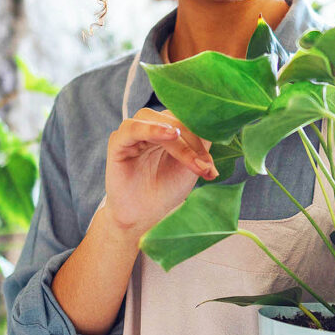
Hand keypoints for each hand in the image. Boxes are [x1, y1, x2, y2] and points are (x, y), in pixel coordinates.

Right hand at [104, 107, 217, 236]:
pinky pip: (133, 128)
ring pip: (158, 121)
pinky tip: (170, 135)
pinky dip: (153, 129)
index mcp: (168, 126)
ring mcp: (133, 131)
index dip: (202, 133)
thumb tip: (216, 124)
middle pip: (174, 118)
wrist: (145, 216)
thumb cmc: (167, 189)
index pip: (187, 117)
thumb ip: (201, 142)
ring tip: (192, 158)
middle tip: (204, 166)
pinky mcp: (117, 141)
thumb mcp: (191, 165)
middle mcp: (150, 125)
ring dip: (179, 141)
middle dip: (193, 142)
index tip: (211, 162)